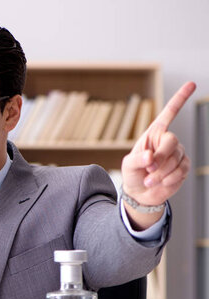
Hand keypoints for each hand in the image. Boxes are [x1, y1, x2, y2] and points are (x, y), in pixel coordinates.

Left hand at [120, 81, 195, 228]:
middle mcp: (168, 141)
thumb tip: (150, 157)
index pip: (169, 114)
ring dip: (161, 173)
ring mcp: (178, 153)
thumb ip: (137, 160)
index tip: (192, 84)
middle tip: (149, 170)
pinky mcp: (184, 167)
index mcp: (154, 134)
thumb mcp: (128, 166)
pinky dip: (169, 178)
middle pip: (172, 141)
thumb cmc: (133, 174)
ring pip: (176, 159)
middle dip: (160, 157)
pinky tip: (161, 182)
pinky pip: (181, 170)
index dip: (180, 99)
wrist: (141, 192)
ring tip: (149, 179)